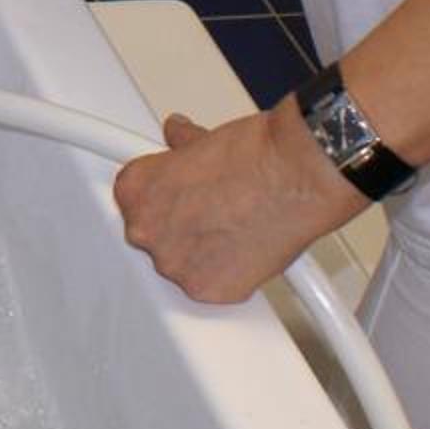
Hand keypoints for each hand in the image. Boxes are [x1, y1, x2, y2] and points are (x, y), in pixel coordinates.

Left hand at [109, 101, 362, 303]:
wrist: (296, 176)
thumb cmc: (254, 154)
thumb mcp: (201, 138)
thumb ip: (179, 148)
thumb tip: (179, 138)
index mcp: (135, 191)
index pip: (133, 203)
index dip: (162, 198)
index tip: (179, 197)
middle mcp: (146, 231)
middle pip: (152, 235)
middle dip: (178, 226)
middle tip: (211, 211)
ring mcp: (174, 265)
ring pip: (179, 264)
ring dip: (198, 252)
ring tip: (232, 228)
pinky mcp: (206, 291)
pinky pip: (208, 287)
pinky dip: (224, 275)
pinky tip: (243, 251)